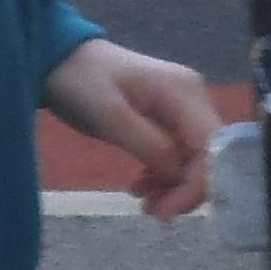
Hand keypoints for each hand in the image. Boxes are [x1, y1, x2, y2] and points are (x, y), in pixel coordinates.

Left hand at [42, 38, 218, 218]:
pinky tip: (141, 183)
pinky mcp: (168, 117)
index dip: (196, 186)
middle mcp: (193, 98)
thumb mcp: (110, 116)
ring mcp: (181, 107)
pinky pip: (178, 154)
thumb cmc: (81, 82)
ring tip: (141, 198)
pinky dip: (164, 174)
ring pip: (195, 159)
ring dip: (173, 186)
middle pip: (209, 156)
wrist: (59, 57)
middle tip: (151, 210)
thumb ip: (150, 146)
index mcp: (185, 93)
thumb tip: (179, 176)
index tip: (165, 212)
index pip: (212, 149)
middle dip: (185, 189)